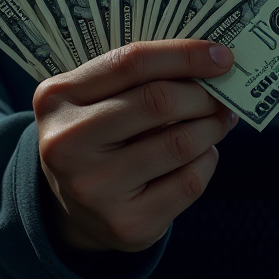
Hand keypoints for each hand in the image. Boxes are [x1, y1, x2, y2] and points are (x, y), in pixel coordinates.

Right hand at [32, 40, 238, 253]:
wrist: (75, 210)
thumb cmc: (96, 135)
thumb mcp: (95, 98)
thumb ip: (140, 77)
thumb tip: (212, 62)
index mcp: (57, 98)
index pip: (131, 63)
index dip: (184, 55)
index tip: (221, 55)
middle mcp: (67, 143)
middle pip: (158, 102)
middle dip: (203, 95)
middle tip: (221, 96)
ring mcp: (95, 188)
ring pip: (179, 143)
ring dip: (212, 127)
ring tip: (218, 121)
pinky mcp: (126, 223)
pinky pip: (189, 182)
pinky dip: (207, 161)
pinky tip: (202, 154)